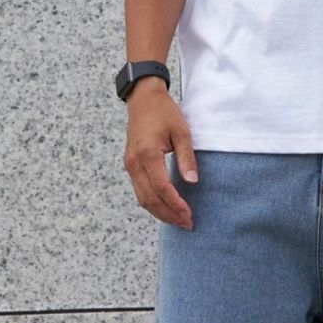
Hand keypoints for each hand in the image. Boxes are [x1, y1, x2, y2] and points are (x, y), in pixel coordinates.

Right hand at [122, 79, 198, 229]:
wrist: (143, 99)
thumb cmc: (164, 112)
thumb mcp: (181, 131)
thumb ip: (187, 158)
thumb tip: (192, 182)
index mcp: (147, 154)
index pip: (162, 188)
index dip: (175, 205)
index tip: (189, 215)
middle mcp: (134, 163)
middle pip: (150, 199)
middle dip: (168, 214)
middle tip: (186, 224)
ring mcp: (130, 165)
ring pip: (142, 198)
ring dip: (160, 212)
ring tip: (178, 220)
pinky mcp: (130, 165)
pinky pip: (140, 191)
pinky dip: (152, 203)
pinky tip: (165, 208)